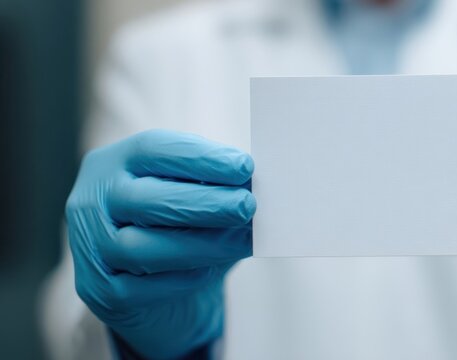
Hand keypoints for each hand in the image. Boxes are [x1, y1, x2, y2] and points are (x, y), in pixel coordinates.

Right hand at [66, 129, 255, 358]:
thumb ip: (217, 186)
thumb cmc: (179, 224)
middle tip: (248, 205)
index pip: (153, 150)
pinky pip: (140, 287)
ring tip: (242, 241)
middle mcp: (91, 201)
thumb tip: (255, 183)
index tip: (245, 167)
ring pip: (141, 248)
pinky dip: (181, 278)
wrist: (150, 284)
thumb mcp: (194, 194)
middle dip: (204, 203)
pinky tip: (211, 270)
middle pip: (146, 200)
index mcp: (115, 162)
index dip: (201, 157)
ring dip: (200, 245)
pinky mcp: (98, 291)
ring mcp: (89, 247)